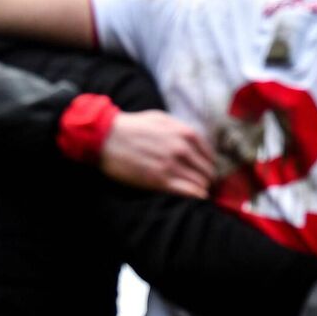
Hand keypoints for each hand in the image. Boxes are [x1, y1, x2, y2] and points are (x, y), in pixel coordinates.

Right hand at [100, 110, 216, 197]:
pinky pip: (188, 192)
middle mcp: (181, 149)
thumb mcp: (161, 119)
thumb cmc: (133, 126)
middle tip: (205, 183)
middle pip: (207, 170)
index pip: (209, 154)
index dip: (210, 164)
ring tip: (200, 191)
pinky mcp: (160, 180)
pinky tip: (198, 196)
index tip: (206, 169)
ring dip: (202, 188)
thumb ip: (180, 129)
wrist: (107, 137)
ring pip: (200, 182)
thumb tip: (194, 141)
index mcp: (184, 133)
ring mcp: (171, 165)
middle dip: (207, 178)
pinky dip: (196, 195)